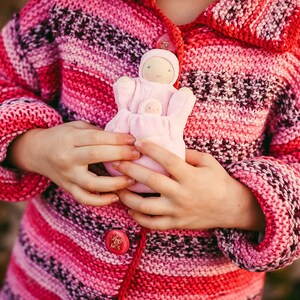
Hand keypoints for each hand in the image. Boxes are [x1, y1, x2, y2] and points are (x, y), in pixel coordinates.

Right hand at [7, 121, 139, 205]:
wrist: (36, 152)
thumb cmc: (62, 136)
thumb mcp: (77, 127)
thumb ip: (97, 132)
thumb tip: (124, 140)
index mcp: (70, 139)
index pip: (96, 138)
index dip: (117, 138)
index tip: (133, 140)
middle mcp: (67, 158)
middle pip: (96, 156)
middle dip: (120, 155)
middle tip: (137, 155)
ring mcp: (67, 176)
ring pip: (92, 183)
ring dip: (114, 183)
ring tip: (132, 179)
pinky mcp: (68, 188)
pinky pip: (85, 199)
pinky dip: (101, 201)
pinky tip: (116, 197)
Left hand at [114, 140, 264, 230]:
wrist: (231, 207)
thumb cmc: (218, 181)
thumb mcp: (208, 162)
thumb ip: (187, 155)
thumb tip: (166, 148)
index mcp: (190, 176)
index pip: (166, 159)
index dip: (150, 149)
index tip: (137, 141)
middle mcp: (181, 194)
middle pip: (150, 181)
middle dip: (130, 170)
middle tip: (116, 162)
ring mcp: (177, 211)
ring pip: (146, 206)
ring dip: (128, 197)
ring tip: (117, 188)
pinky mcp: (176, 224)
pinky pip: (153, 224)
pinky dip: (138, 217)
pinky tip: (130, 209)